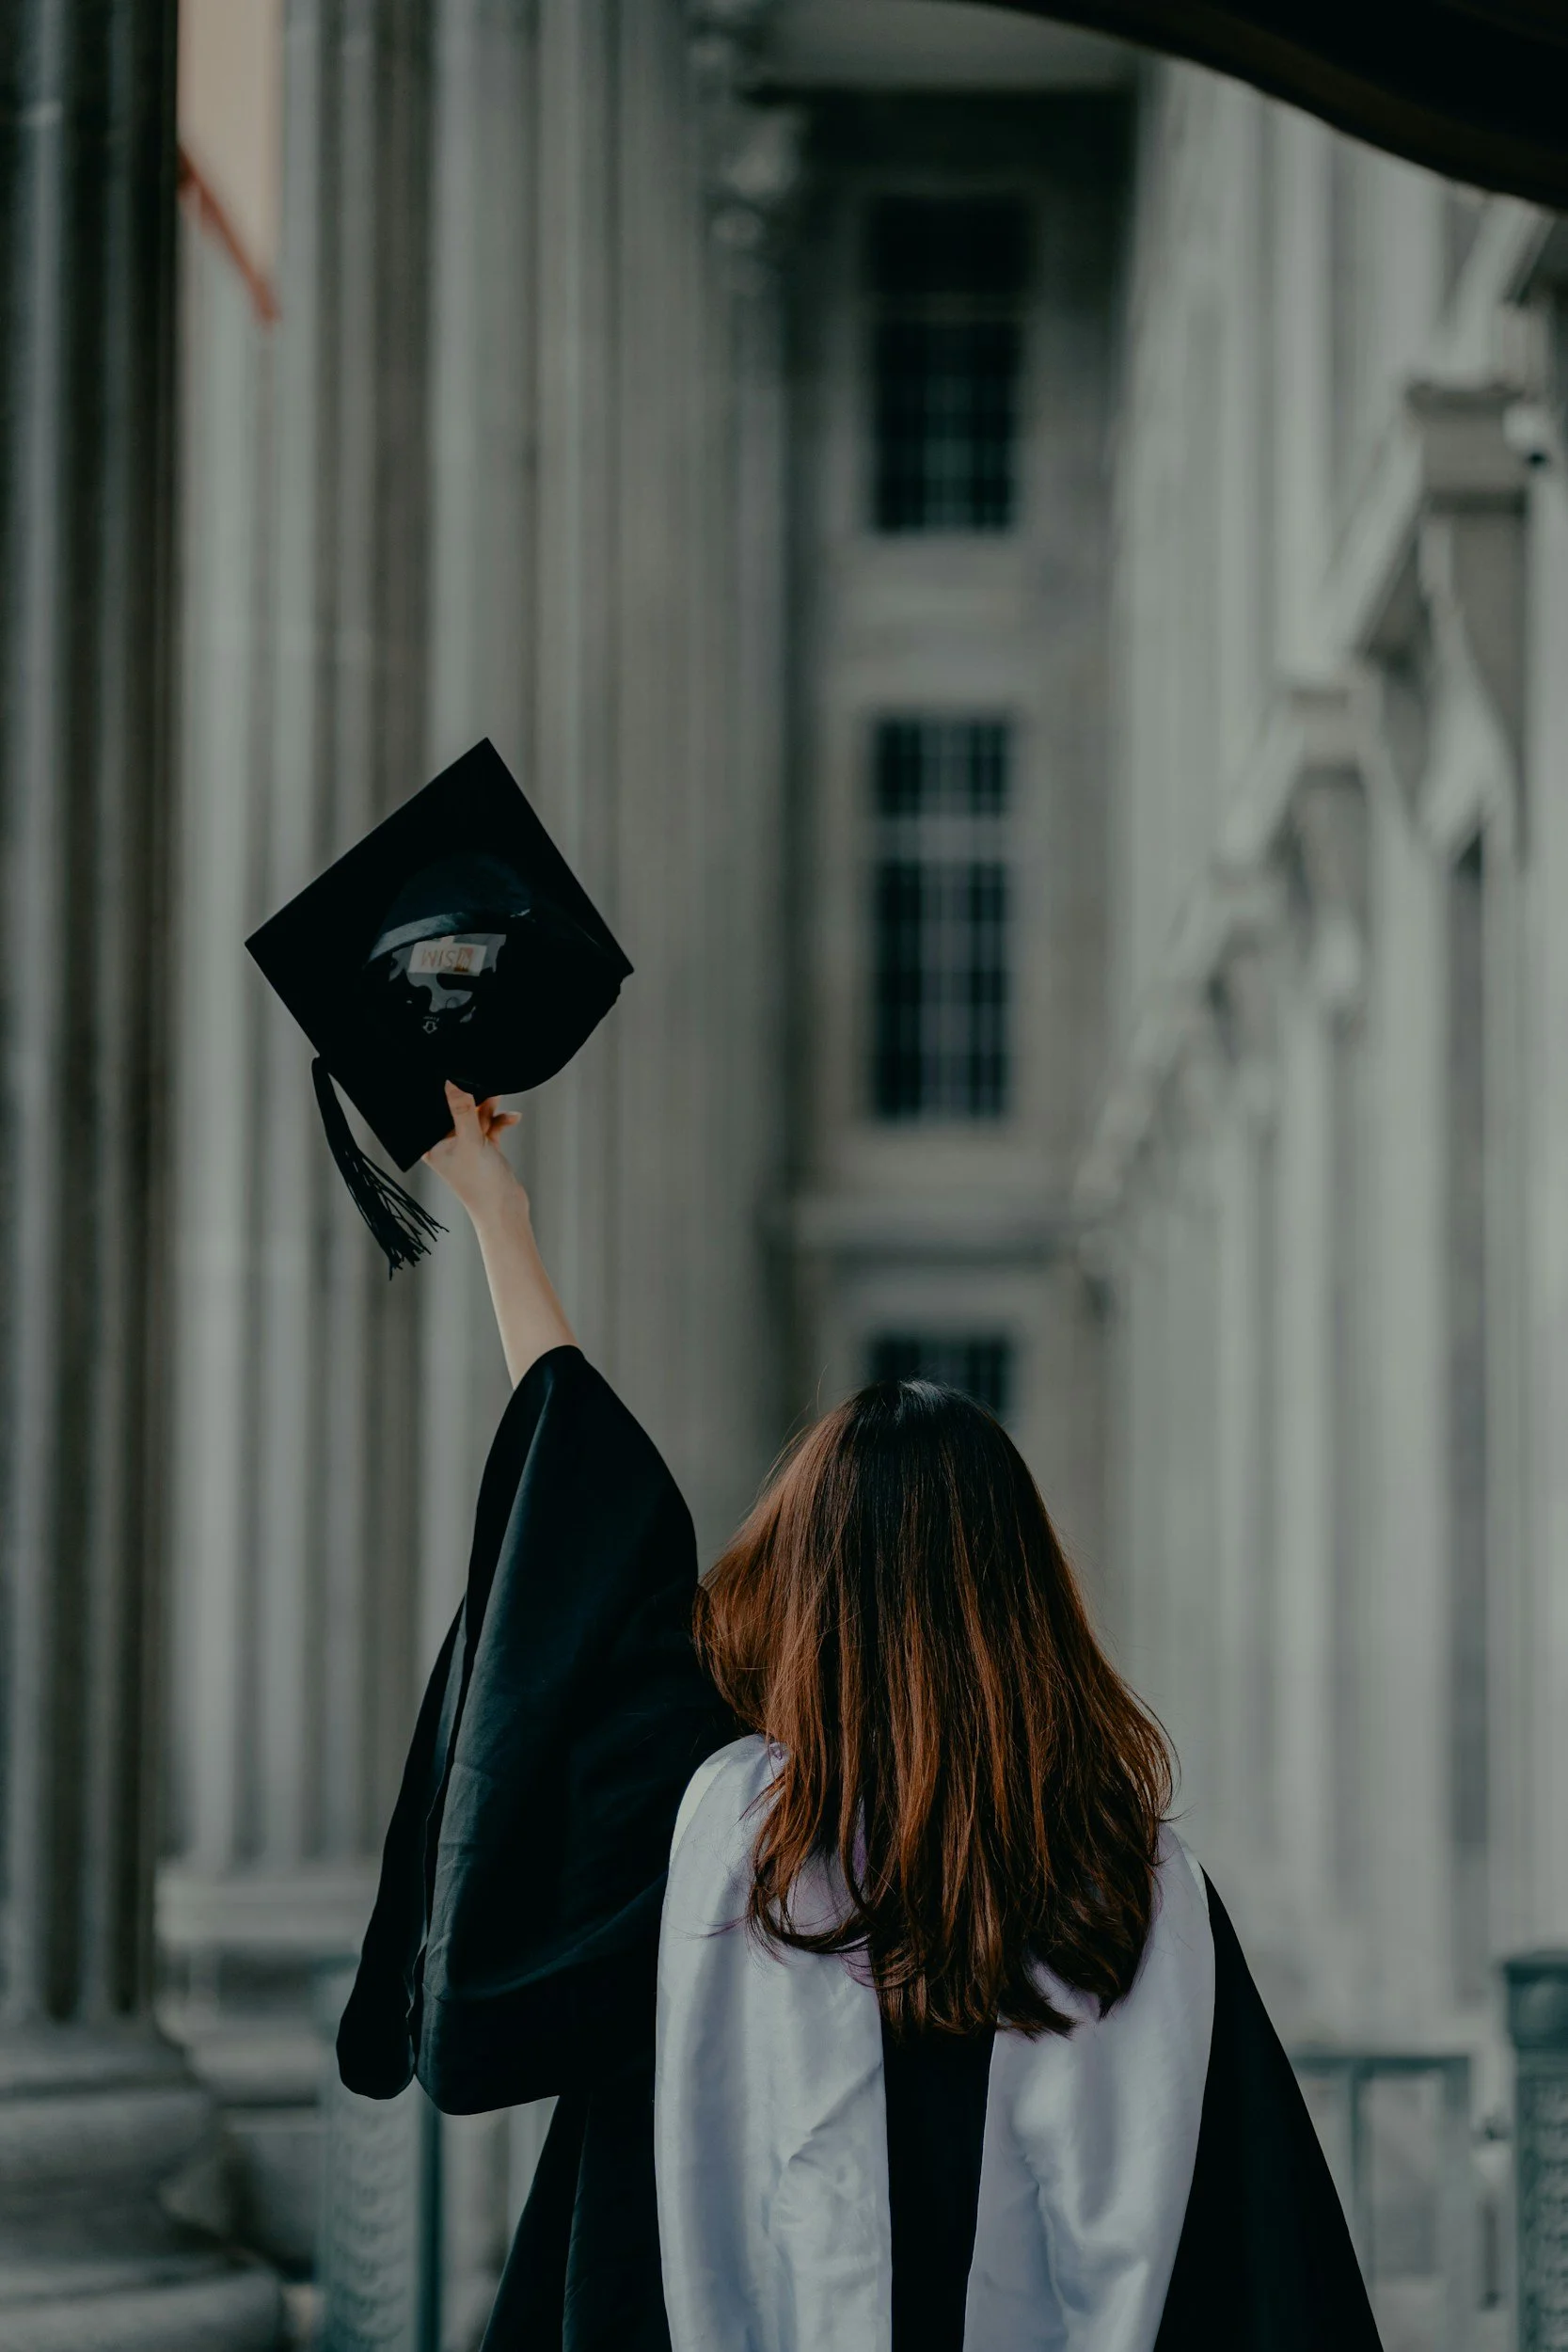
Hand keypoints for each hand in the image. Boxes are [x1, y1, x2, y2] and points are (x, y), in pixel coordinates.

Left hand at [423, 1082, 524, 1227]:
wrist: (506, 1210)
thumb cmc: (480, 1184)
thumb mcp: (470, 1140)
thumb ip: (462, 1109)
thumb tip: (451, 1082)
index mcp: (431, 1145)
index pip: (433, 1112)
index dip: (444, 1095)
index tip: (457, 1077)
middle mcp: (445, 1144)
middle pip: (455, 1111)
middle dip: (472, 1099)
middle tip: (484, 1084)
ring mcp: (465, 1146)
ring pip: (475, 1116)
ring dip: (488, 1108)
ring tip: (499, 1097)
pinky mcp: (483, 1148)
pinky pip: (490, 1126)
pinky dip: (500, 1121)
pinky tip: (512, 1118)